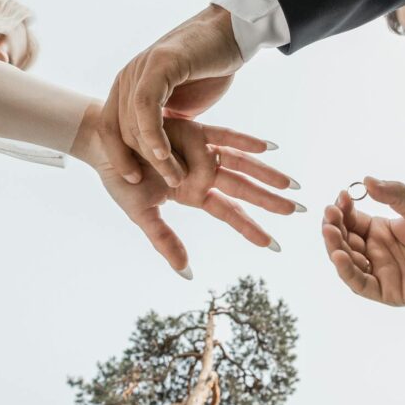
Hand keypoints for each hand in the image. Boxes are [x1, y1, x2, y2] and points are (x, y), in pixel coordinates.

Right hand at [94, 119, 302, 277]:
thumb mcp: (142, 214)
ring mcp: (201, 151)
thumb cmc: (120, 179)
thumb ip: (165, 241)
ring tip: (292, 184)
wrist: (102, 145)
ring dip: (267, 173)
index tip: (276, 246)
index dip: (253, 230)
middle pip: (245, 190)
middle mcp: (203, 173)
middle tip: (302, 211)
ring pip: (242, 164)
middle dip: (272, 200)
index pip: (231, 215)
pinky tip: (269, 148)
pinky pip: (225, 136)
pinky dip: (246, 142)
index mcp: (194, 193)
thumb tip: (188, 274)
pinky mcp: (193, 130)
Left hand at [99, 5, 243, 186]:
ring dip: (154, 156)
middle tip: (170, 185)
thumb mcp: (180, 104)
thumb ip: (163, 124)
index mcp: (127, 87)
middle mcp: (127, 77)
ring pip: (133, 123)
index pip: (108, 129)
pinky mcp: (159, 65)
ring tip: (176, 176)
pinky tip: (165, 154)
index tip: (134, 181)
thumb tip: (157, 154)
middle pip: (121, 131)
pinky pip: (146, 106)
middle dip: (143, 163)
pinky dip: (152, 134)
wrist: (230, 35)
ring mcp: (141, 69)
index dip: (117, 157)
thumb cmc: (207, 70)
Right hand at [321, 177, 404, 305]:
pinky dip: (347, 271)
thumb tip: (366, 181)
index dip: (341, 210)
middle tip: (330, 215)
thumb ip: (395, 194)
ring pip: (346, 262)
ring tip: (330, 231)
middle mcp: (373, 251)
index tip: (340, 198)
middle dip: (333, 227)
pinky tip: (339, 256)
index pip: (349, 220)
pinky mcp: (386, 291)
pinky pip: (360, 284)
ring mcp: (379, 271)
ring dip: (334, 247)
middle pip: (343, 240)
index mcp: (378, 230)